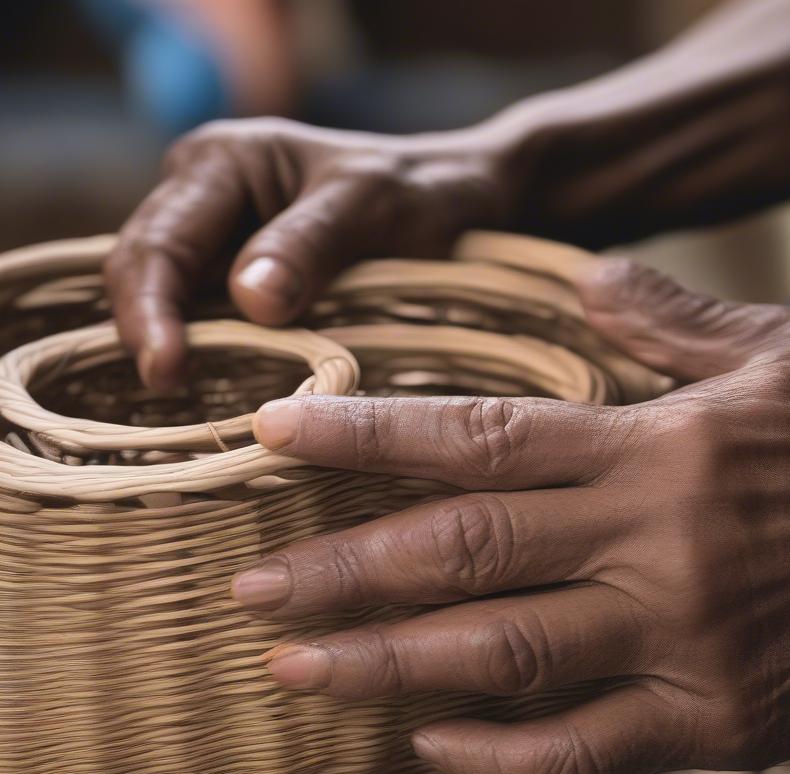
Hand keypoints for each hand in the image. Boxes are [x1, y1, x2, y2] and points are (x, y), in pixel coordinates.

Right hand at [105, 117, 513, 389]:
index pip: (160, 242)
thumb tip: (248, 299)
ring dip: (174, 351)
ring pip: (172, 304)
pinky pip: (210, 322)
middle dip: (149, 335)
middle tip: (173, 401)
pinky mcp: (247, 283)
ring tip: (185, 413)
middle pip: (144, 272)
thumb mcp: (374, 206)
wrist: (463, 196)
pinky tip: (217, 398)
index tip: (169, 372)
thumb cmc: (424, 191)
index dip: (151, 311)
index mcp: (224, 163)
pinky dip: (209, 358)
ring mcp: (224, 243)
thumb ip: (311, 244)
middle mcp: (207, 199)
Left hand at [231, 259, 789, 773]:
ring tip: (296, 674)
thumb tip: (582, 274)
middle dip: (340, 575)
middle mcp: (655, 546)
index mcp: (659, 447)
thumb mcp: (788, 345)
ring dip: (385, 670)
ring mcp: (683, 644)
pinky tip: (431, 749)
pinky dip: (500, 761)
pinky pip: (585, 755)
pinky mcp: (719, 724)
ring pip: (501, 662)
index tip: (275, 436)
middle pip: (462, 557)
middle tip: (246, 595)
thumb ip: (669, 319)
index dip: (365, 436)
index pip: (478, 433)